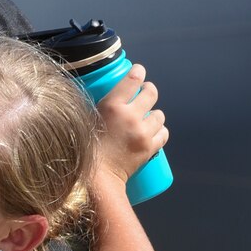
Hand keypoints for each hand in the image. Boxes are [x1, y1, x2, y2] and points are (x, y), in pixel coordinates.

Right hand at [95, 64, 168, 182]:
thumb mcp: (89, 121)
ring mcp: (142, 132)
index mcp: (112, 106)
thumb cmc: (86, 149)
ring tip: (144, 121)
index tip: (138, 72)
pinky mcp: (150, 147)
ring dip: (153, 116)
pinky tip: (150, 134)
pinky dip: (158, 132)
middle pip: (151, 93)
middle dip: (148, 91)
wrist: (96, 178)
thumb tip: (115, 96)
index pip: (133, 79)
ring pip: (159, 114)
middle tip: (144, 95)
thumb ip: (104, 108)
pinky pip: (164, 133)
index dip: (138, 72)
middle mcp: (130, 116)